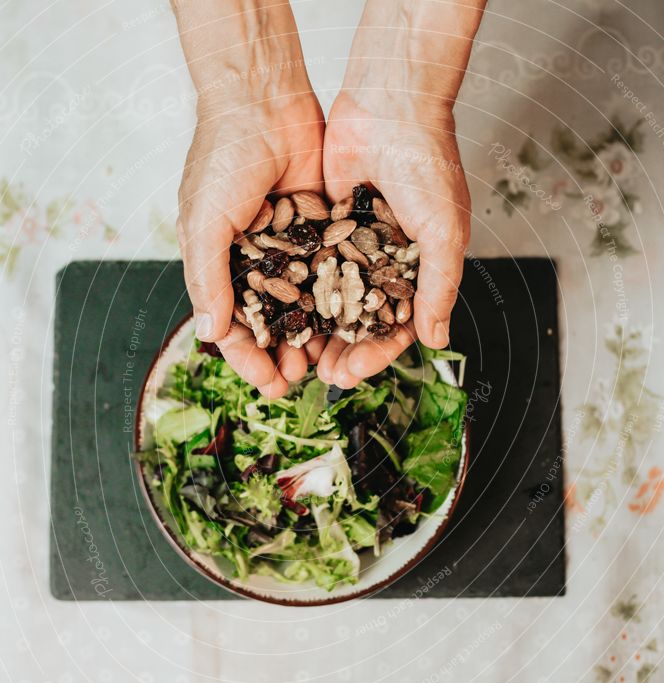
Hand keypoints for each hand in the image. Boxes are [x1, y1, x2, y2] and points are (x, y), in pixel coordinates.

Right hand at [174, 1, 325, 397]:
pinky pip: (329, 275)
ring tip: (326, 363)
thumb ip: (208, 278)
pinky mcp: (320, 232)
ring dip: (311, 337)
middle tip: (299, 381)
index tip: (269, 385)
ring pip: (303, 307)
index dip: (249, 359)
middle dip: (283, 356)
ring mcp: (289, 250)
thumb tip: (209, 332)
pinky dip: (337, 301)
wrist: (263, 102)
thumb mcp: (205, 221)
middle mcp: (254, 263)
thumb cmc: (221, 159)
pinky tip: (350, 325)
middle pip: (270, 324)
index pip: (232, 326)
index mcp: (219, 265)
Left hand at [315, 0, 483, 388]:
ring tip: (300, 356)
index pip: (397, 327)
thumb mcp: (444, 232)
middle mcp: (384, 264)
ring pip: (332, 301)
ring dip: (319, 331)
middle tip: (323, 375)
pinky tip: (282, 314)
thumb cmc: (428, 164)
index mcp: (418, 270)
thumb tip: (435, 341)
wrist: (390, 105)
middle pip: (361, 322)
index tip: (354, 371)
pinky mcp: (323, 227)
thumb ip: (439, 287)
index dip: (377, 354)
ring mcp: (352, 247)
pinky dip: (299, 292)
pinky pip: (309, 267)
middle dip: (344, 351)